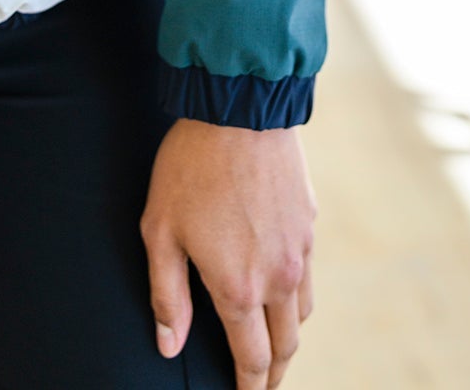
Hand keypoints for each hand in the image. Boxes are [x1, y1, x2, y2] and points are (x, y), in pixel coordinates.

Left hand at [140, 116, 317, 389]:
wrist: (239, 108)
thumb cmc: (190, 166)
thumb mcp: (160, 230)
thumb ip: (167, 295)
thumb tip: (170, 345)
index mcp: (239, 287)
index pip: (252, 360)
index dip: (249, 389)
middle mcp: (278, 276)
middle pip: (285, 346)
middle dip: (273, 373)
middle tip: (260, 384)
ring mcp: (299, 248)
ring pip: (301, 312)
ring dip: (286, 336)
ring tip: (269, 341)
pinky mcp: (309, 221)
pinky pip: (308, 274)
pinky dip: (295, 294)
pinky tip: (279, 286)